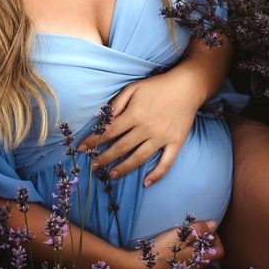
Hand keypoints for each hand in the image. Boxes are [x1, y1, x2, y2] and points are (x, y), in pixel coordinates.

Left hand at [77, 69, 201, 186]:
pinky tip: (146, 182)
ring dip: (124, 168)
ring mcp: (162, 137)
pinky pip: (166, 162)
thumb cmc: (157, 86)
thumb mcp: (133, 88)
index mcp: (135, 114)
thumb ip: (117, 103)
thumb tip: (104, 118)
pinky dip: (157, 174)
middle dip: (105, 158)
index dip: (94, 141)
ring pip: (139, 158)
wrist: (187, 86)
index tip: (82, 149)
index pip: (109, 131)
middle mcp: (147, 128)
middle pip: (121, 147)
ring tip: (112, 176)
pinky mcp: (175, 143)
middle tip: (94, 167)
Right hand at [128, 219, 223, 268]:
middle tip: (190, 233)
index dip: (217, 240)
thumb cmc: (162, 251)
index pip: (220, 252)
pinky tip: (171, 254)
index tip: (205, 231)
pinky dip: (183, 260)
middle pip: (208, 257)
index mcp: (200, 260)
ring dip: (192, 252)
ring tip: (179, 242)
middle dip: (203, 244)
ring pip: (196, 263)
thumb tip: (214, 224)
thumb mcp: (180, 235)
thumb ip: (199, 229)